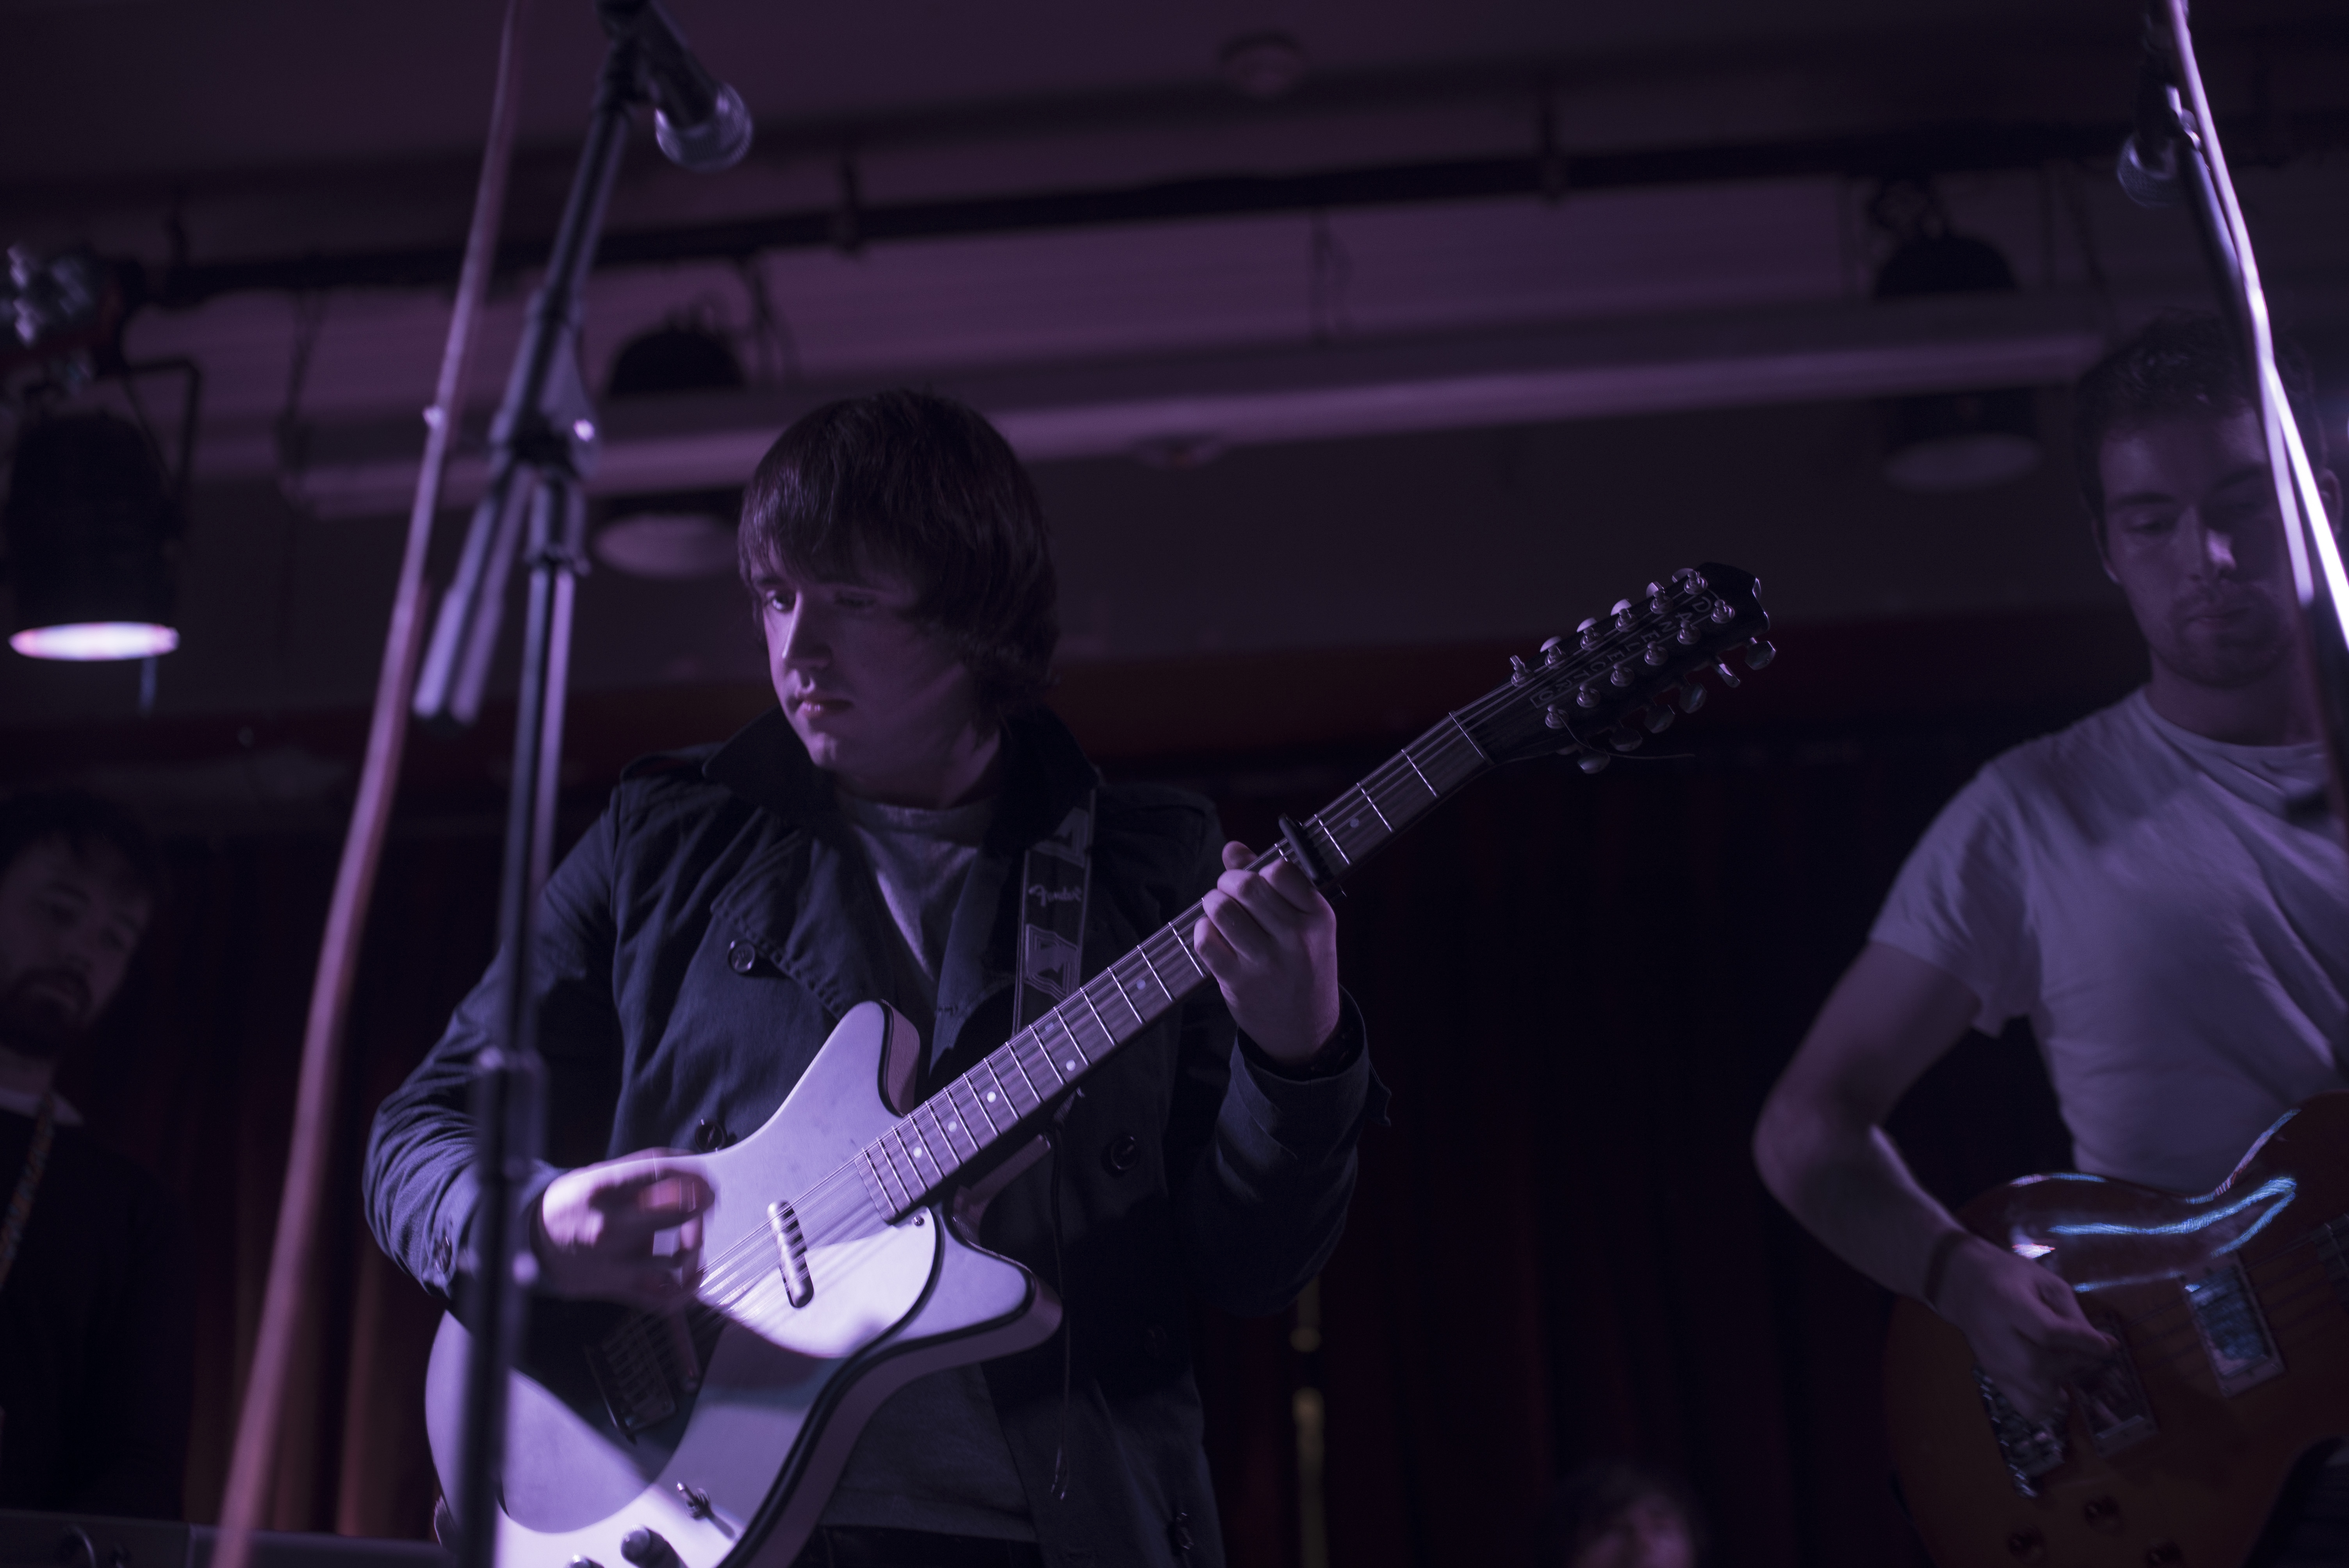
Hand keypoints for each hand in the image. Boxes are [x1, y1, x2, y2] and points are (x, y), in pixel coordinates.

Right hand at [533, 1150, 713, 1308]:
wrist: (535, 1240)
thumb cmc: (575, 1202)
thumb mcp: (601, 1173)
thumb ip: (645, 1168)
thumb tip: (690, 1165)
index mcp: (604, 1189)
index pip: (663, 1173)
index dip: (694, 1175)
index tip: (705, 1179)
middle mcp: (609, 1225)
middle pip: (678, 1213)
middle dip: (701, 1204)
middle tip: (704, 1201)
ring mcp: (614, 1261)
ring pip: (678, 1257)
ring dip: (695, 1243)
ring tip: (693, 1235)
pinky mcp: (618, 1287)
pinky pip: (663, 1298)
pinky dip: (688, 1288)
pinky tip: (694, 1271)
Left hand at [1193, 841, 1341, 1064]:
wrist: (1306, 1030)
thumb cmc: (1303, 966)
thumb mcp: (1305, 925)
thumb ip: (1272, 883)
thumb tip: (1232, 848)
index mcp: (1318, 917)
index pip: (1280, 870)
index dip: (1259, 869)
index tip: (1255, 879)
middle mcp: (1296, 939)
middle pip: (1246, 886)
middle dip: (1228, 881)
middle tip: (1228, 890)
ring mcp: (1266, 963)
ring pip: (1222, 910)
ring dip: (1212, 902)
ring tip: (1218, 909)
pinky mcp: (1238, 983)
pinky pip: (1206, 941)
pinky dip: (1202, 930)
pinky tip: (1212, 934)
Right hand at [1935, 1236, 2115, 1424]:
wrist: (1962, 1284)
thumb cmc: (2009, 1276)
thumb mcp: (2045, 1283)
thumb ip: (2074, 1315)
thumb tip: (2106, 1347)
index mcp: (2006, 1302)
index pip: (2047, 1332)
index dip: (2082, 1342)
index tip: (2106, 1345)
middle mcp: (1994, 1336)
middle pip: (2038, 1368)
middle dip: (2072, 1363)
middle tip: (2084, 1351)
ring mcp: (1991, 1361)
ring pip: (2035, 1393)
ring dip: (2061, 1382)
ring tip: (2064, 1362)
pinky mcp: (1994, 1377)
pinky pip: (2028, 1407)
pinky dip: (2048, 1402)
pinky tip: (2054, 1383)